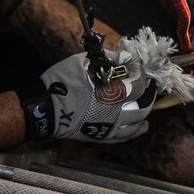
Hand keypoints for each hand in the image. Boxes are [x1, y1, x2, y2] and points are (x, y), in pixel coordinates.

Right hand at [23, 50, 156, 142]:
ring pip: (137, 124)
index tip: (139, 67)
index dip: (142, 74)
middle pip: (143, 105)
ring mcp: (109, 127)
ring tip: (148, 105)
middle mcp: (115, 112)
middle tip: (148, 85)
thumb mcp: (82, 62)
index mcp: (111, 92)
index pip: (138, 84)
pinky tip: (140, 126)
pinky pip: (125, 137)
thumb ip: (107, 58)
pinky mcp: (102, 136)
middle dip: (149, 94)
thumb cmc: (61, 83)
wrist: (44, 109)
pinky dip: (135, 131)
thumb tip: (124, 57)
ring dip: (146, 113)